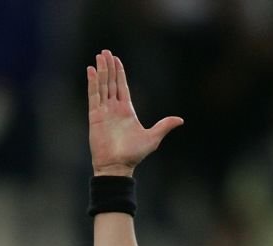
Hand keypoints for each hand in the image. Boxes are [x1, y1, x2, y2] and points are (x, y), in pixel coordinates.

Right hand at [88, 49, 182, 175]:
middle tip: (106, 52)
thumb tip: (180, 120)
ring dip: (101, 71)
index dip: (119, 73)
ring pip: (102, 85)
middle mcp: (114, 108)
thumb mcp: (153, 138)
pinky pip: (93, 96)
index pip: (122, 86)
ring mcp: (104, 111)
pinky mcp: (95, 116)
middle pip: (111, 82)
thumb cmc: (134, 155)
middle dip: (109, 67)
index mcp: (127, 110)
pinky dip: (92, 82)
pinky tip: (91, 70)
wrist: (118, 166)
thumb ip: (164, 126)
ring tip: (100, 56)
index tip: (116, 59)